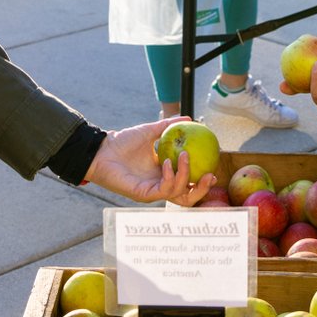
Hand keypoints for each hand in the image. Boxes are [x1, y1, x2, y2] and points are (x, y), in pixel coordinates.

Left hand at [85, 117, 217, 204]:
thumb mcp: (150, 131)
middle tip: (209, 175)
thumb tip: (190, 118)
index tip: (213, 168)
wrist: (103, 148)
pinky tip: (167, 163)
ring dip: (185, 175)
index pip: (187, 183)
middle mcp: (160, 185)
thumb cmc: (123, 141)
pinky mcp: (143, 194)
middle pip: (187, 197)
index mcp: (164, 173)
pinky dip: (169, 177)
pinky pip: (162, 190)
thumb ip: (168, 126)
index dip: (202, 180)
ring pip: (178, 194)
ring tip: (184, 156)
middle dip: (201, 190)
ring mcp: (152, 191)